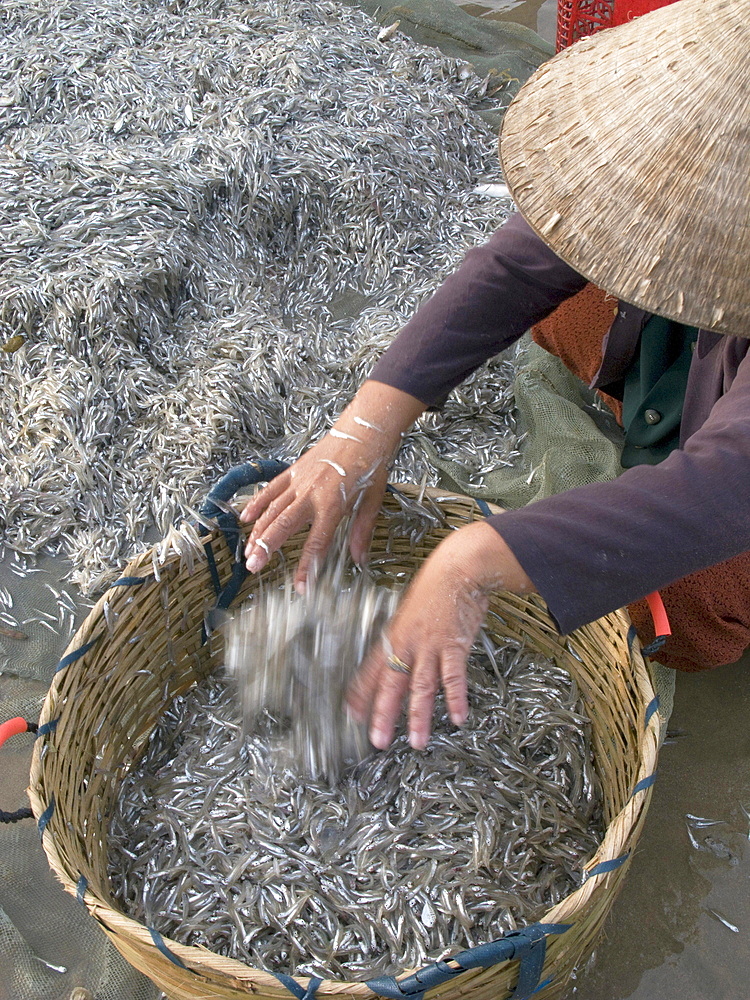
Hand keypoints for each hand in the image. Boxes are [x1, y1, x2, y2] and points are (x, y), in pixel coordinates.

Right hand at [240, 381, 424, 591]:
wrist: (363, 431)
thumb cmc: (371, 465)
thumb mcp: (373, 501)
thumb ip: (362, 531)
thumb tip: (359, 559)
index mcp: (334, 505)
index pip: (317, 543)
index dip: (306, 568)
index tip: (299, 587)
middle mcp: (312, 494)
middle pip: (283, 525)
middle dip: (266, 547)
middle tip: (252, 566)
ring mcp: (300, 481)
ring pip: (272, 509)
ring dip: (258, 531)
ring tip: (248, 551)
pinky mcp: (293, 471)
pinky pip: (270, 489)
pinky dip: (257, 503)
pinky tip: (245, 518)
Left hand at [347, 520, 534, 748]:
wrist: (458, 568)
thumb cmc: (436, 586)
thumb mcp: (410, 610)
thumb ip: (405, 634)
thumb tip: (400, 652)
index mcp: (394, 636)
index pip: (371, 671)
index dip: (360, 694)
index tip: (352, 715)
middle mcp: (408, 644)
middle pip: (391, 685)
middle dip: (383, 715)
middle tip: (377, 741)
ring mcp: (430, 646)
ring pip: (421, 687)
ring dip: (418, 716)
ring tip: (416, 741)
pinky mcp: (454, 645)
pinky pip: (453, 677)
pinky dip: (455, 698)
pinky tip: (457, 717)